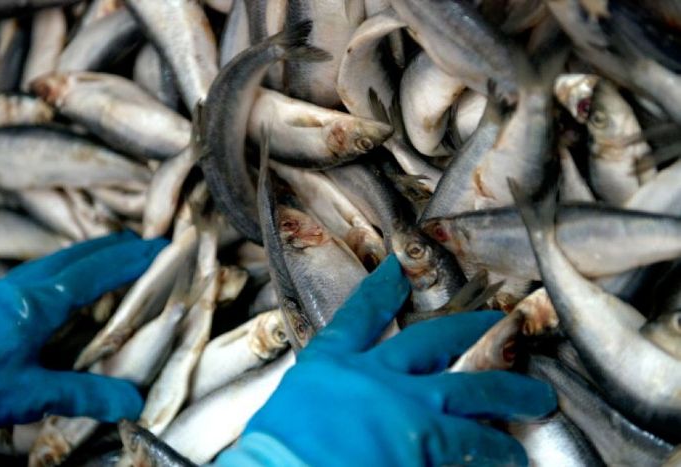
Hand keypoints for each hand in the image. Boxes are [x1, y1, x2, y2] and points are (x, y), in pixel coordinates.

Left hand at [0, 231, 166, 428]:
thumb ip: (82, 393)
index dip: (134, 259)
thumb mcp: (28, 394)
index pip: (99, 271)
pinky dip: (65, 274)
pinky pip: (38, 276)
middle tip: (142, 245)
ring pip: (56, 262)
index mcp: (41, 301)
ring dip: (88, 258)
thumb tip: (134, 402)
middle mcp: (24, 286)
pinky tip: (59, 294)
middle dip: (113, 248)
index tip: (162, 247)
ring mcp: (2, 290)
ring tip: (109, 263)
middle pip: (78, 254)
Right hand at [216, 255, 555, 466]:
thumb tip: (345, 417)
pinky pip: (473, 442)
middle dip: (469, 327)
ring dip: (507, 394)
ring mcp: (405, 404)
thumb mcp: (290, 416)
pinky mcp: (428, 440)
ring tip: (535, 399)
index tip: (398, 270)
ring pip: (471, 389)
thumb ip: (325, 406)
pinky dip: (494, 448)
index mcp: (331, 366)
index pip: (358, 317)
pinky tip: (512, 453)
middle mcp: (373, 376)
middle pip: (432, 340)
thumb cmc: (273, 453)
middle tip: (498, 318)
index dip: (380, 290)